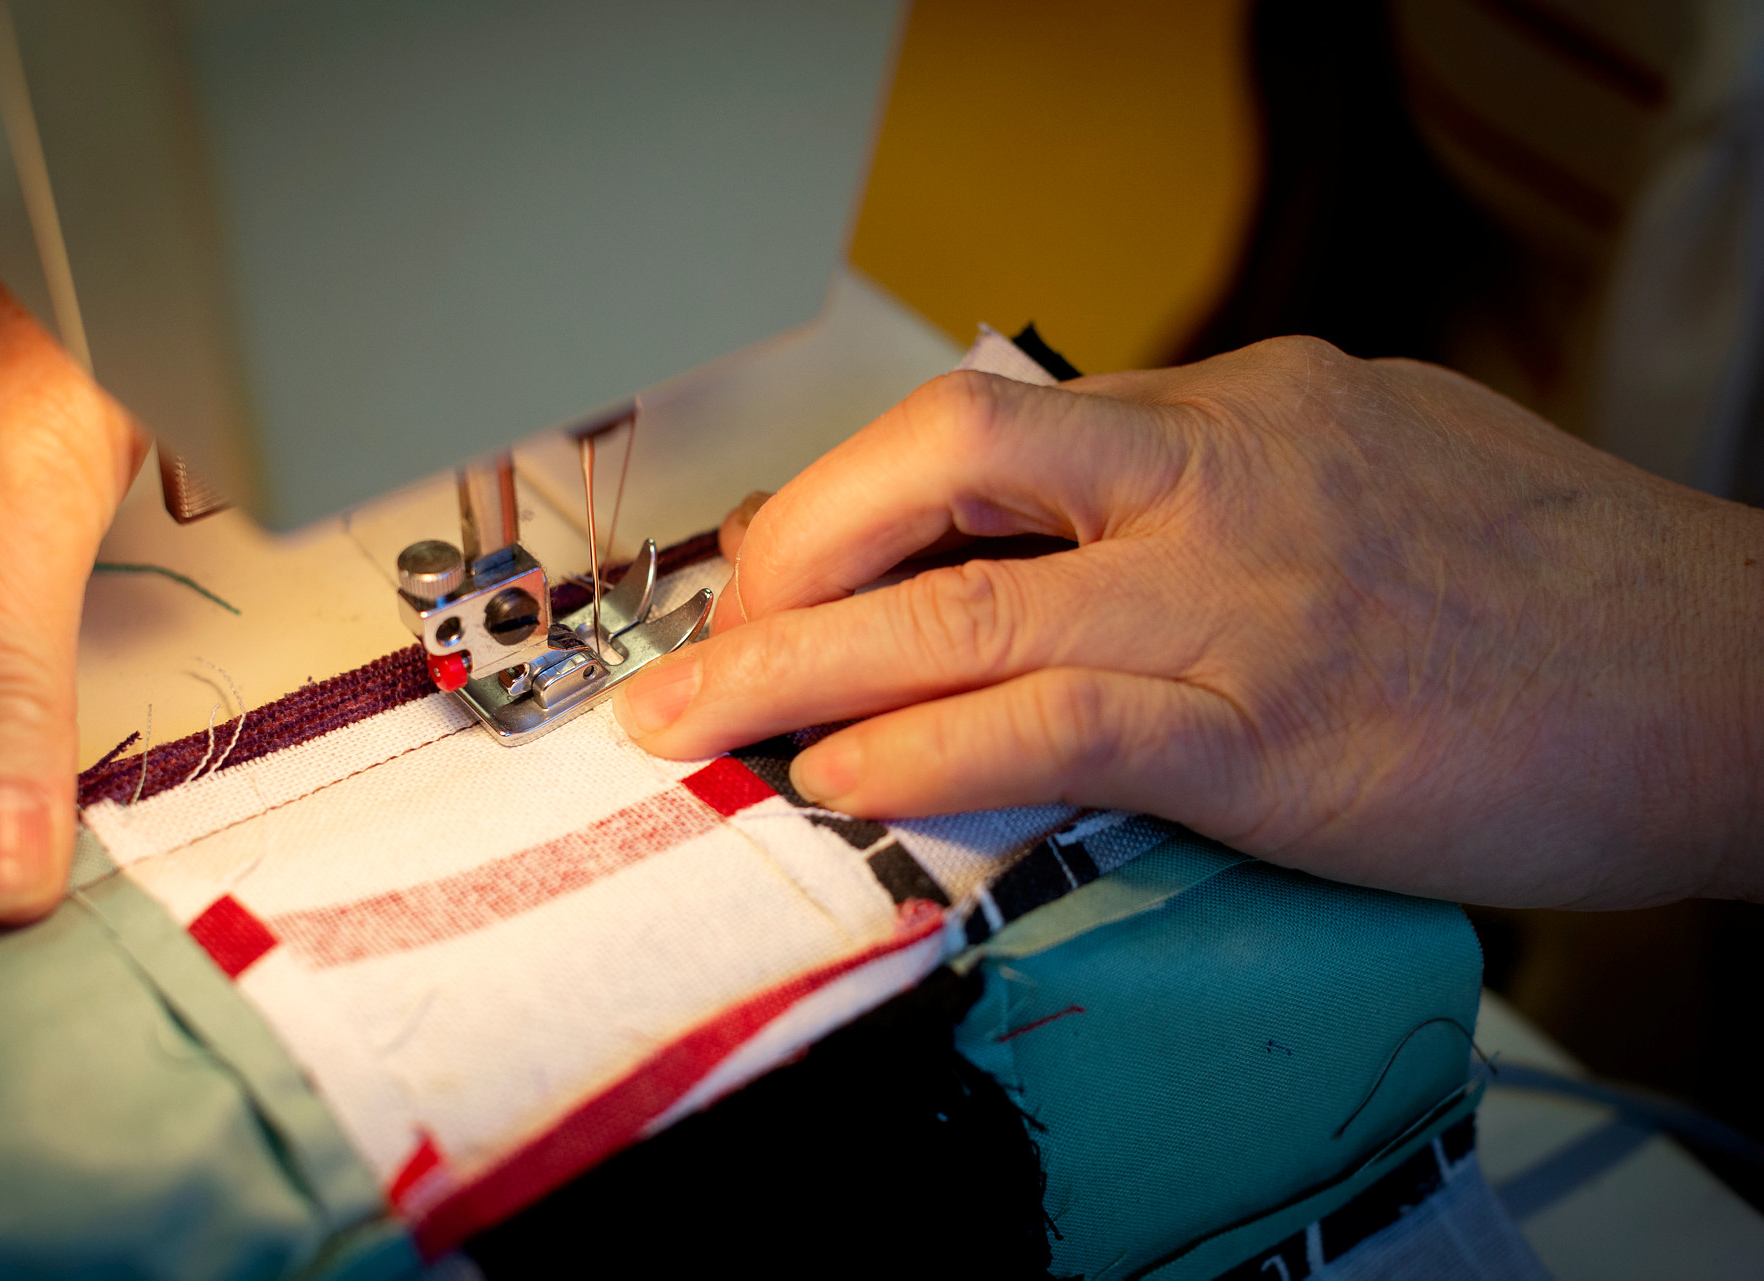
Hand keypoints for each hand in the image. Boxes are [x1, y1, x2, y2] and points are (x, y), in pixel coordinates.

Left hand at [615, 337, 1763, 908]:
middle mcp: (1224, 470)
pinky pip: (1049, 728)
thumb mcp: (1377, 467)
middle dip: (796, 546)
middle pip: (945, 461)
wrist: (1735, 678)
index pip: (996, 423)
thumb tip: (1082, 554)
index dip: (862, 495)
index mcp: (1244, 403)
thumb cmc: (1563, 592)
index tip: (796, 561)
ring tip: (693, 723)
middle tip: (710, 630)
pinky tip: (841, 783)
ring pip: (961, 608)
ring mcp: (1240, 596)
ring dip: (796, 665)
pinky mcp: (1269, 731)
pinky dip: (922, 755)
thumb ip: (1223, 491)